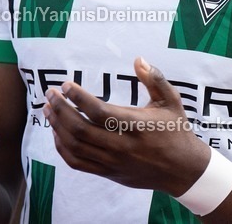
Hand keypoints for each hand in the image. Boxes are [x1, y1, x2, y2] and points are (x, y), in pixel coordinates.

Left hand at [44, 56, 209, 194]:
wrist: (182, 170)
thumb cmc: (176, 130)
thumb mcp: (172, 101)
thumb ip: (154, 79)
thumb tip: (138, 59)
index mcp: (136, 126)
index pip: (99, 112)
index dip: (78, 98)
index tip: (65, 85)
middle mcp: (122, 146)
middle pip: (81, 130)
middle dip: (61, 110)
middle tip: (50, 94)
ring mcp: (113, 162)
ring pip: (76, 147)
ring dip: (58, 127)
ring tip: (49, 109)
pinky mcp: (108, 173)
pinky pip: (78, 163)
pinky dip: (62, 148)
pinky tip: (57, 132)